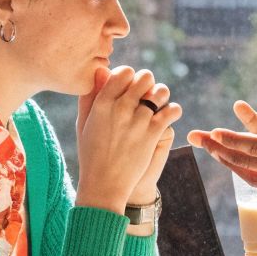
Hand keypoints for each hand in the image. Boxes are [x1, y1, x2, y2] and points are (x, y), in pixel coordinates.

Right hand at [75, 66, 181, 214]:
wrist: (104, 184)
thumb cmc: (91, 154)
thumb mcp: (83, 123)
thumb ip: (90, 96)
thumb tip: (101, 71)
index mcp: (101, 103)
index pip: (124, 72)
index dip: (130, 77)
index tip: (130, 87)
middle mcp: (120, 107)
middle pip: (144, 78)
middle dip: (148, 84)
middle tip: (147, 95)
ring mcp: (138, 120)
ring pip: (161, 92)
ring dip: (162, 95)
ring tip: (159, 104)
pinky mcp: (153, 134)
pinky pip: (172, 111)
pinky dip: (174, 111)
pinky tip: (169, 116)